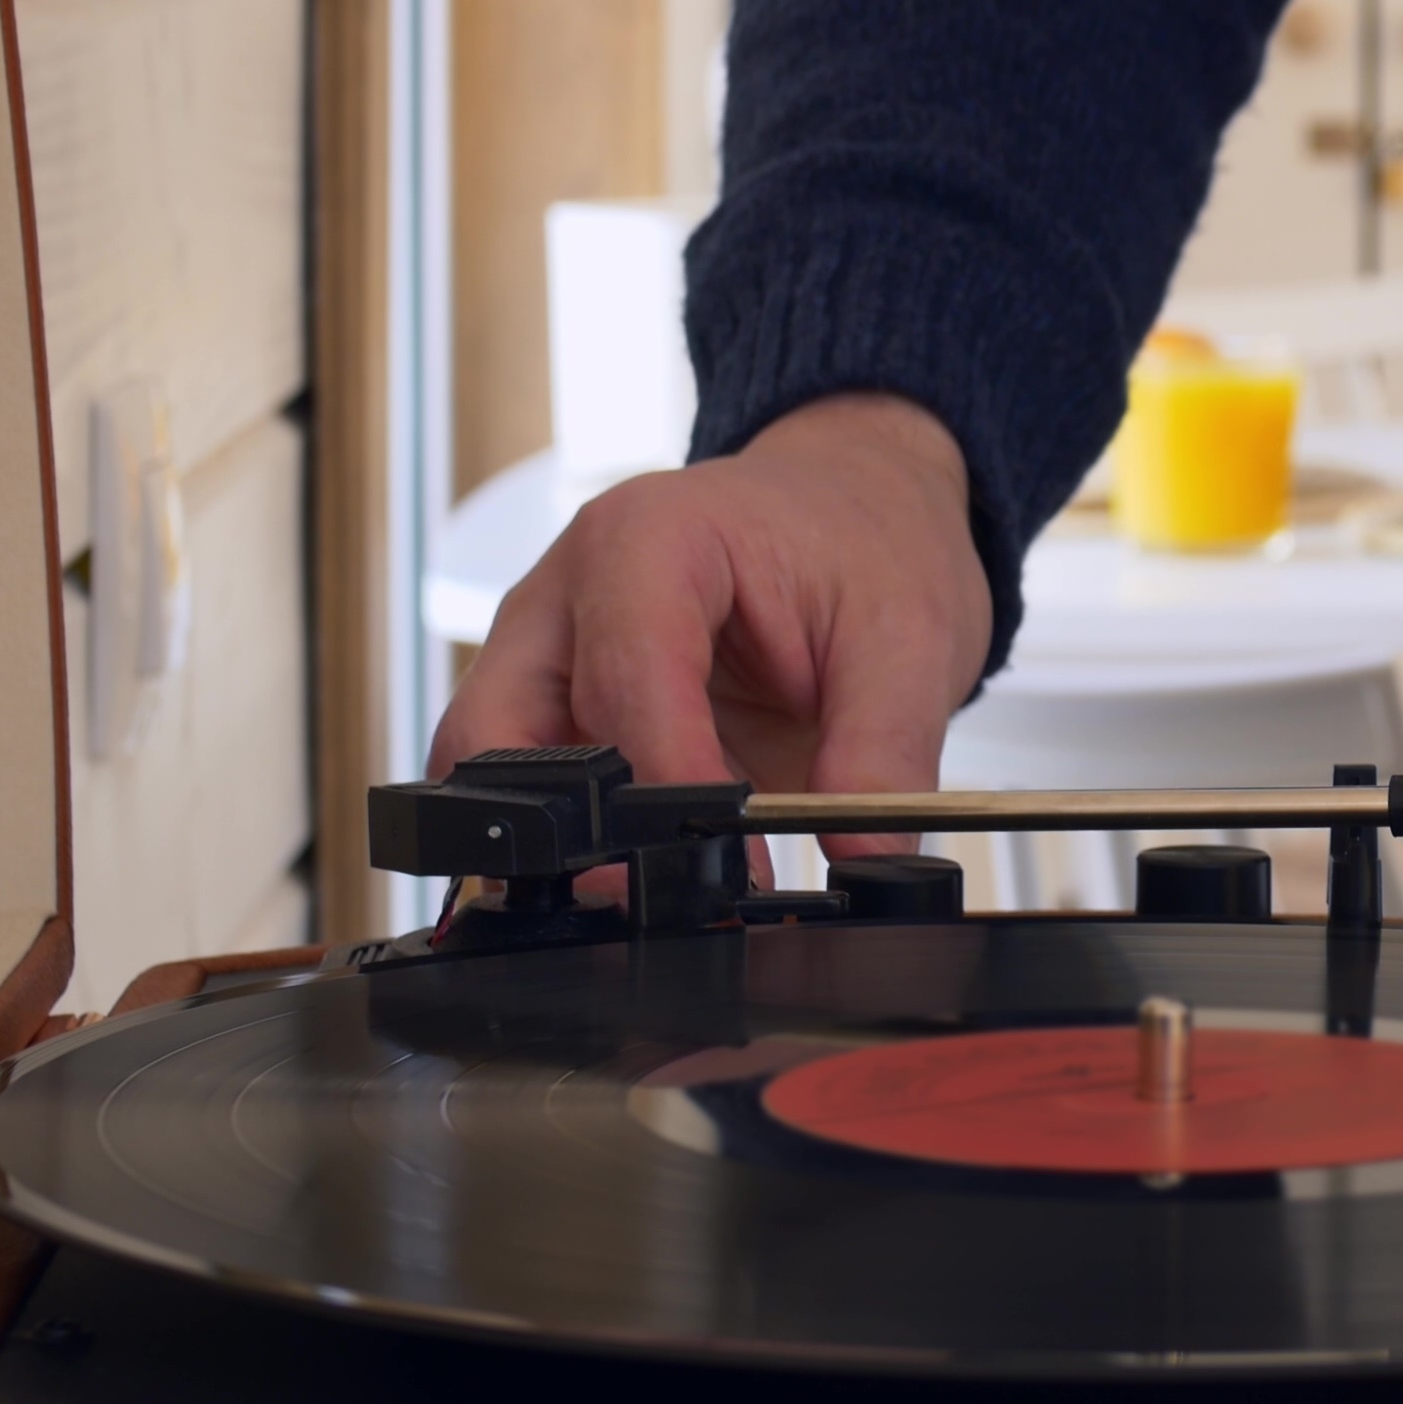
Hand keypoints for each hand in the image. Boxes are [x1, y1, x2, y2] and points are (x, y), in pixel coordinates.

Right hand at [430, 392, 993, 857]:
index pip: (622, 676)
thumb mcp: (913, 635)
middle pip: (500, 730)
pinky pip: (531, 792)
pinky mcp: (554, 706)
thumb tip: (870, 864)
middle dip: (568, 829)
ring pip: (489, 772)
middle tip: (664, 895)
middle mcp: (566, 592)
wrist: (856, 508)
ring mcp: (545, 652)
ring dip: (563, 847)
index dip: (667, 780)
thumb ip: (886, 751)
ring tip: (671, 893)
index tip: (726, 856)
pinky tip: (664, 873)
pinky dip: (581, 846)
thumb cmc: (866, 542)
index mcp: (648, 539)